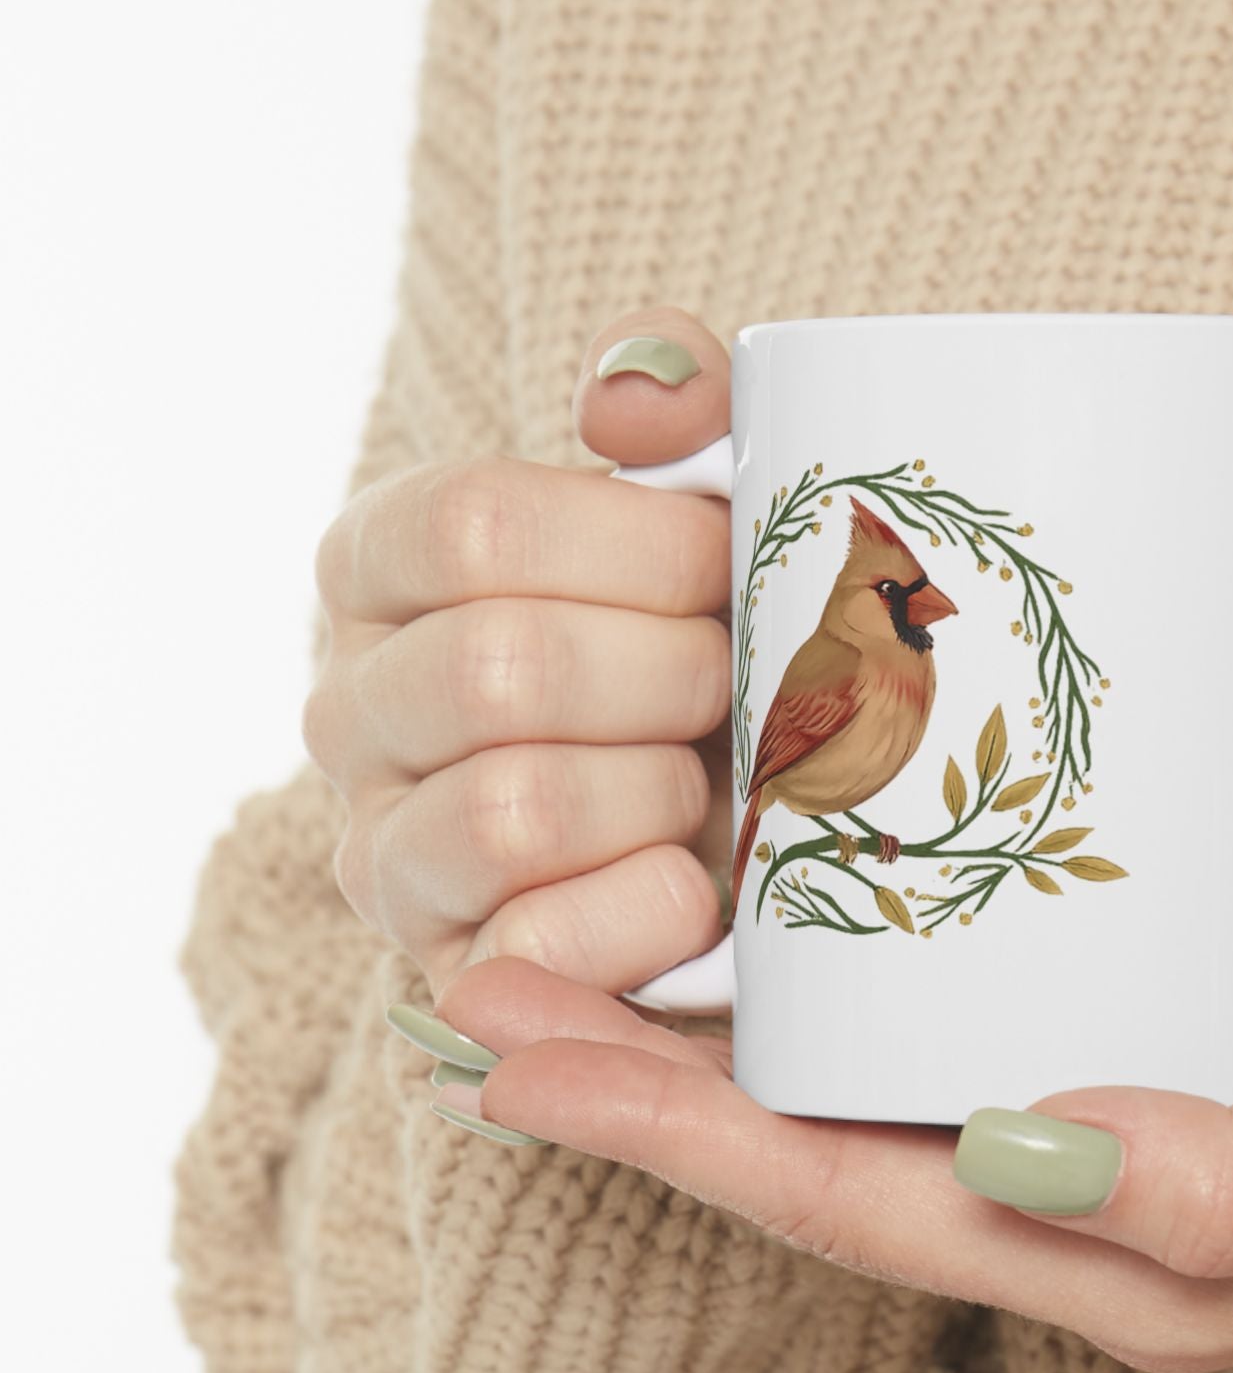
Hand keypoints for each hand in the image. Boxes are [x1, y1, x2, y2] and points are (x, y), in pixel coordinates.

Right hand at [305, 308, 735, 998]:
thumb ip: (676, 404)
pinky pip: (538, 947)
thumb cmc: (710, 640)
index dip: (636, 547)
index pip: (471, 525)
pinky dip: (650, 910)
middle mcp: (349, 708)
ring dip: (661, 792)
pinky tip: (699, 884)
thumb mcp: (702, 504)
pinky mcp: (451, 973)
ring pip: (512, 809)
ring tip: (712, 783)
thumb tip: (631, 399)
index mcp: (383, 566)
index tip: (726, 564)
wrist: (743, 822)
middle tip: (740, 683)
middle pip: (500, 670)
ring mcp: (386, 852)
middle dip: (672, 676)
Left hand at [416, 951, 1232, 1371]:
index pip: (845, 1205)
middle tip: (487, 979)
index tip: (516, 1054)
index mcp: (1118, 1266)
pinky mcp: (1148, 1054)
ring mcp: (1105, 1143)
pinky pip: (954, 1042)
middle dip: (642, 1083)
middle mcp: (1081, 1214)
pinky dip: (842, 993)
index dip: (672, 1136)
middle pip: (816, 1156)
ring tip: (584, 940)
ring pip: (868, 1102)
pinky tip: (794, 921)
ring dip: (718, 1036)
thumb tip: (1027, 1154)